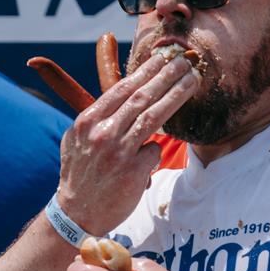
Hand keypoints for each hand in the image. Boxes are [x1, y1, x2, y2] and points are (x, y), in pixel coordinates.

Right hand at [54, 54, 197, 235]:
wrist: (77, 213)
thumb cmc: (82, 173)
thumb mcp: (78, 139)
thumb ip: (99, 118)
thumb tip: (123, 96)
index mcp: (87, 121)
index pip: (122, 89)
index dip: (146, 71)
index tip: (163, 58)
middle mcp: (102, 133)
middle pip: (142, 98)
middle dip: (166, 76)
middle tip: (185, 62)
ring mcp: (118, 152)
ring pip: (154, 117)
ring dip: (176, 95)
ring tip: (192, 80)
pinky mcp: (132, 172)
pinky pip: (154, 151)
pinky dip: (157, 150)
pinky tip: (159, 150)